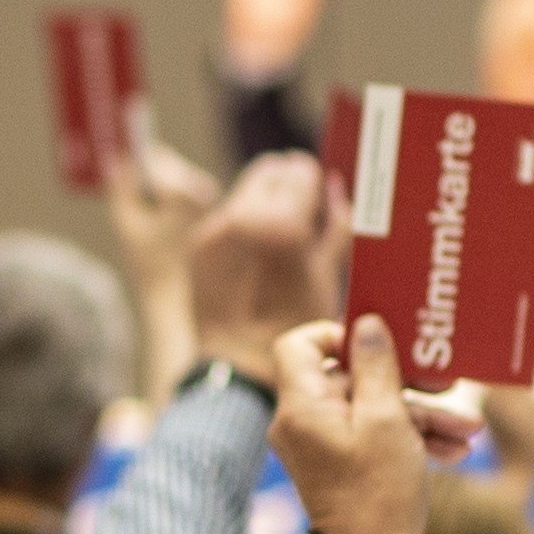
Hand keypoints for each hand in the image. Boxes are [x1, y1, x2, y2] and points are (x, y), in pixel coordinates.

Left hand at [186, 152, 341, 370]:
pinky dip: (243, 221)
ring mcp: (215, 230)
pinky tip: (255, 248)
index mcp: (282, 224)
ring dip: (263, 199)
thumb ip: (335, 224)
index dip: (312, 179)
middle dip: (286, 182)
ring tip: (278, 229)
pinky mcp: (198, 244)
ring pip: (245, 191)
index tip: (318, 188)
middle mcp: (243, 219)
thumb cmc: (293, 324)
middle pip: (269, 172)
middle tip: (300, 202)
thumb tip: (334, 189)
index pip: (300, 173)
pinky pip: (226, 216)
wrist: (240, 361)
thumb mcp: (327, 273)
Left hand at [266, 318, 434, 533]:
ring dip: (422, 416)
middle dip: (405, 383)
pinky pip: (373, 437)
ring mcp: (322, 446)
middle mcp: (303, 423)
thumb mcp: (388, 419)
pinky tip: (455, 450)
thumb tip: (366, 325)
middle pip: (350, 379)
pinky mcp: (342, 466)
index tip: (377, 341)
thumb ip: (376, 366)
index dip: (336, 335)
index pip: (297, 345)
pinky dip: (411, 439)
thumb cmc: (378, 492)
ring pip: (372, 411)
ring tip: (469, 428)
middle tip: (446, 382)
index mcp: (302, 406)